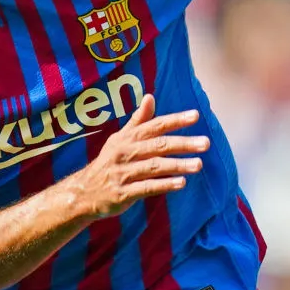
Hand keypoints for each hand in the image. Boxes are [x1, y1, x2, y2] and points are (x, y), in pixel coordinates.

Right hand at [64, 95, 208, 219]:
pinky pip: (147, 187)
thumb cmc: (108, 164)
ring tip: (199, 164)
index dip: (175, 120)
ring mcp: (123, 173)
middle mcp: (125, 153)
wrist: (83, 193)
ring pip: (154, 166)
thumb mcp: (119, 140)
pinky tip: (181, 183)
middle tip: (206, 143)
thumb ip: (138, 121)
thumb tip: (150, 97)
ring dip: (178, 165)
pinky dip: (164, 184)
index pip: (154, 126)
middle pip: (158, 145)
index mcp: (127, 138)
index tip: (195, 116)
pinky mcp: (123, 193)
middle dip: (183, 143)